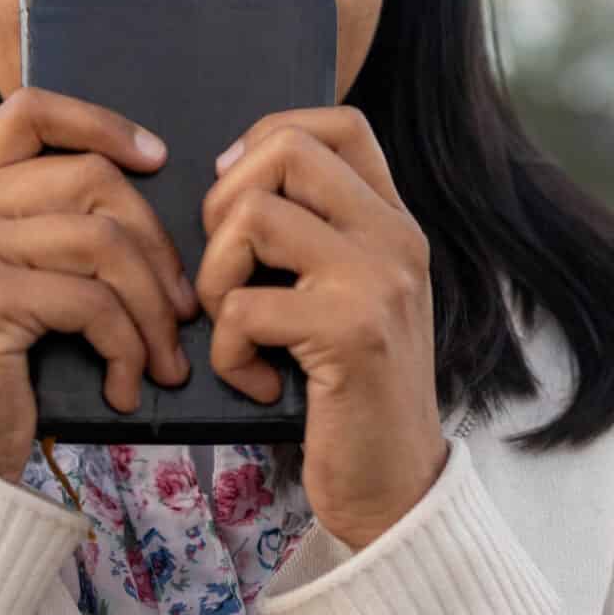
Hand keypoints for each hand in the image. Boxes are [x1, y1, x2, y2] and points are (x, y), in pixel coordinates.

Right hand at [0, 87, 199, 481]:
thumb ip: (51, 223)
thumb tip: (154, 183)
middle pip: (90, 179)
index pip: (30, 111)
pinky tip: (125, 385)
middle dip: (156, 245)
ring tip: (164, 360)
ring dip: (152, 309)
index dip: (102, 123)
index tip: (158, 159)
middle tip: (182, 311)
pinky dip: (126, 347)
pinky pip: (91, 301)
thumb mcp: (15, 278)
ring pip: (102, 241)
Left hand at [196, 107, 447, 548]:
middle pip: (284, 150)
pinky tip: (260, 383)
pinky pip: (243, 305)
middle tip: (228, 273)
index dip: (269, 136)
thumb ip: (317, 240)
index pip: (339, 124)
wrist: (396, 490)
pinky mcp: (350, 334)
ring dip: (217, 278)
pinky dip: (228, 351)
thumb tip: (233, 178)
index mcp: (395, 224)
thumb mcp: (351, 301)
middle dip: (223, 206)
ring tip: (239, 329)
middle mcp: (396, 239)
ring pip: (252, 216)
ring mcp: (377, 282)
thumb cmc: (353, 397)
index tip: (239, 195)